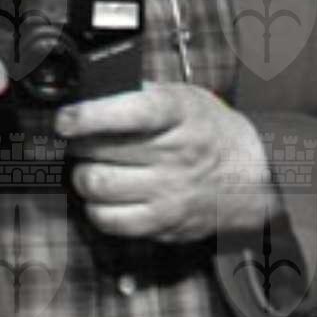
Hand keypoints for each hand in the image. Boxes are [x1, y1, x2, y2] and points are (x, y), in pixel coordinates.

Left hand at [58, 82, 275, 245]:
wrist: (251, 178)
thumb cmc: (210, 132)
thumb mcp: (187, 99)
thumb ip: (144, 94)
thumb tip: (94, 93)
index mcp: (182, 115)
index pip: (134, 113)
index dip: (92, 115)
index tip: (65, 119)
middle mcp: (176, 154)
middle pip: (101, 149)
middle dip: (78, 142)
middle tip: (80, 139)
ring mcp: (169, 192)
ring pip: (97, 184)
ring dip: (83, 174)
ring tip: (93, 166)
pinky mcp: (162, 223)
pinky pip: (108, 219)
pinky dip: (95, 206)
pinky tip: (105, 196)